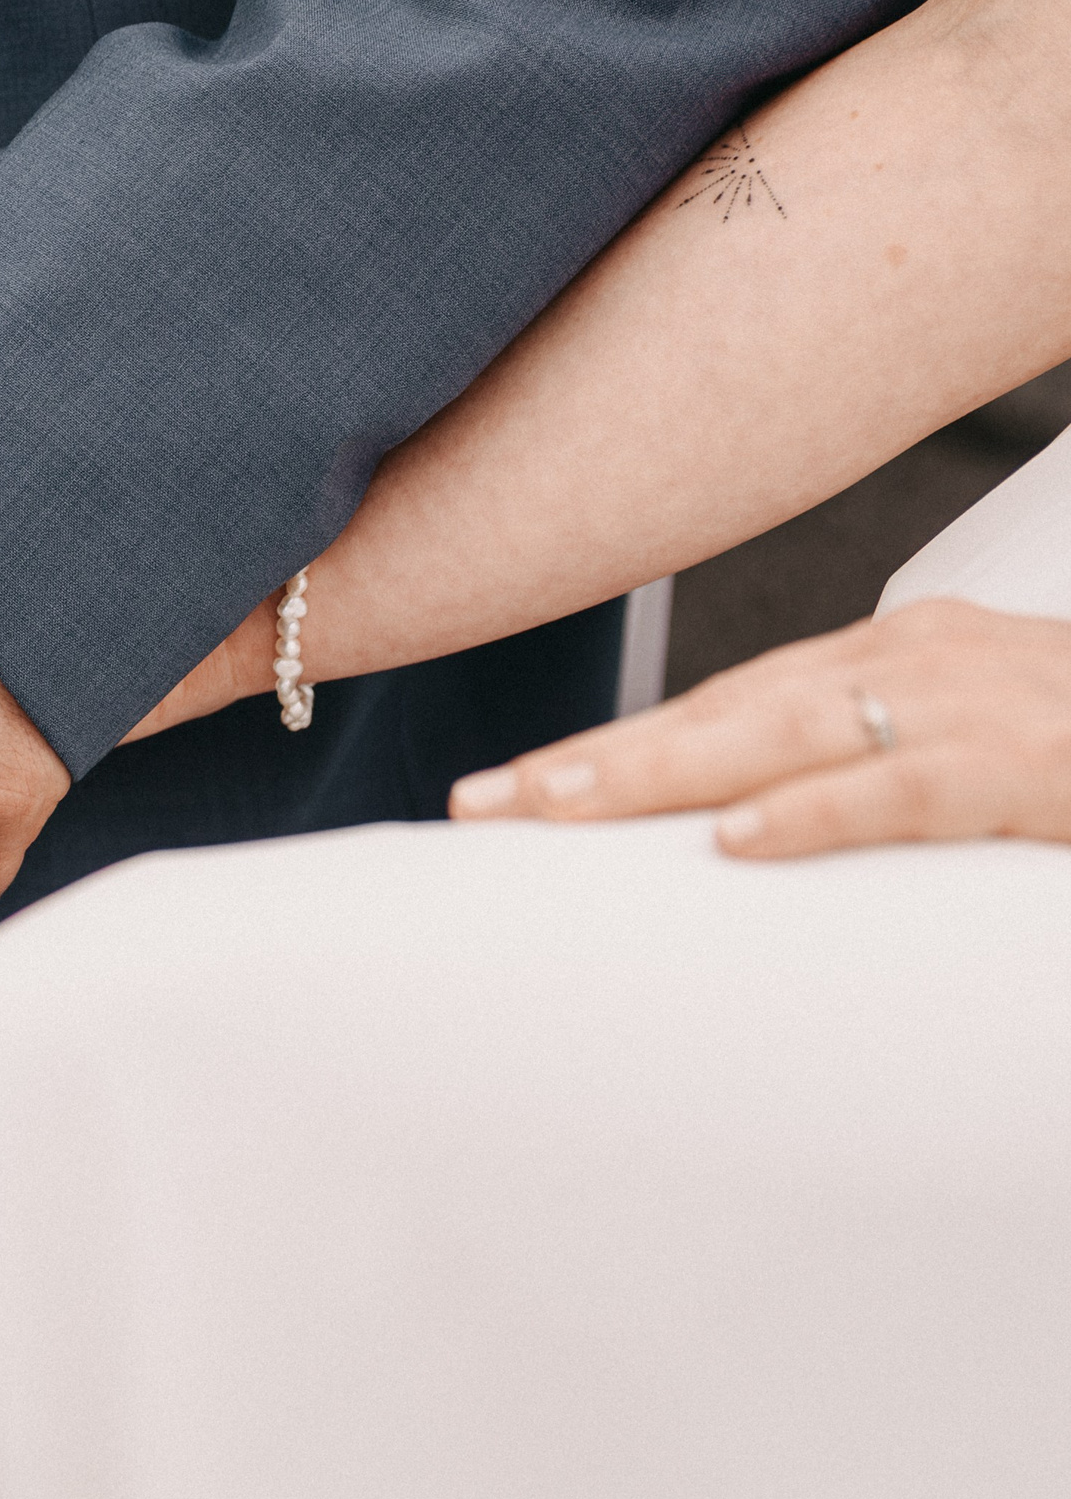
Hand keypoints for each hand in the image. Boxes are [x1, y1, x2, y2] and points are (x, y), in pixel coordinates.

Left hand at [446, 598, 1070, 854]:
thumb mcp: (975, 749)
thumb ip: (875, 772)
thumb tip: (753, 835)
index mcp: (904, 657)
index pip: (728, 702)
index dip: (618, 746)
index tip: (514, 792)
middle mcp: (926, 659)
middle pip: (727, 710)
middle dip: (599, 760)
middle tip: (482, 808)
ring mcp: (985, 702)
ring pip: (788, 733)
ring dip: (661, 773)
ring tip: (551, 812)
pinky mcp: (1039, 764)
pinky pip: (913, 788)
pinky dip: (822, 812)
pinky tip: (738, 842)